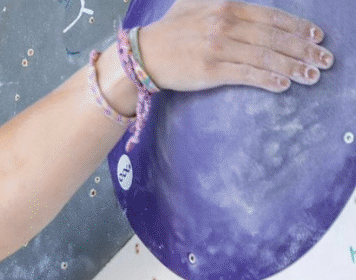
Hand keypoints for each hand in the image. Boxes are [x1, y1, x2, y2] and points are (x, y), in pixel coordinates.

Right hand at [139, 0, 333, 92]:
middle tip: (324, 59)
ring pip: (264, 57)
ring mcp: (218, 48)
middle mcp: (225, 25)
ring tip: (311, 75)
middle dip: (303, 49)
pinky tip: (284, 84)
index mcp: (226, 7)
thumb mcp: (196, 3)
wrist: (143, 54)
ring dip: (292, 67)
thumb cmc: (170, 31)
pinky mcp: (210, 70)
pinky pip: (246, 74)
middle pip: (274, 38)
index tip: (317, 36)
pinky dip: (268, 79)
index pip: (272, 17)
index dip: (298, 27)